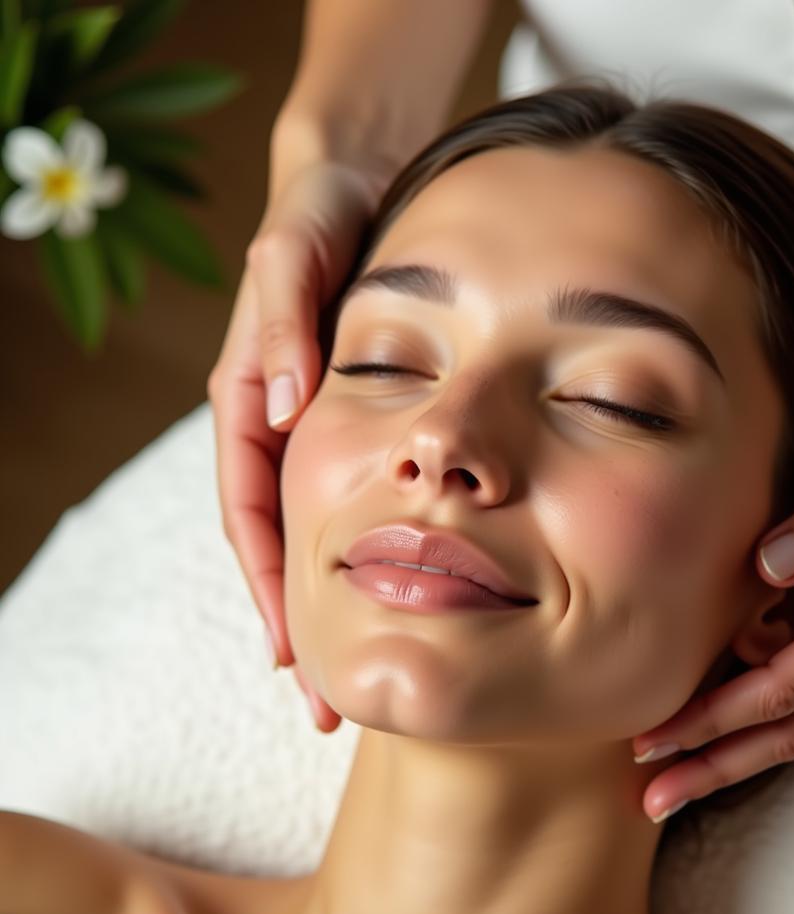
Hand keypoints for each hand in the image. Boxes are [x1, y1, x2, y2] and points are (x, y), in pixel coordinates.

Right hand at [208, 158, 386, 732]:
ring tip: (362, 678)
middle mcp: (279, 427)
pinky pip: (356, 506)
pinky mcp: (359, 424)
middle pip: (282, 545)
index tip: (292, 654)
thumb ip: (285, 319)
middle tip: (328, 704)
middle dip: (300, 624)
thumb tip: (287, 406)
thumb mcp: (297, 251)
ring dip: (335, 609)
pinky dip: (367, 560)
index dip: (269, 585)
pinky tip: (400, 601)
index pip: (250, 512)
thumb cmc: (323, 213)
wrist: (361, 185)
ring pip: (320, 539)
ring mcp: (318, 432)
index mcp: (252, 399)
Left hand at [632, 413, 793, 823]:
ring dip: (733, 754)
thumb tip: (763, 566)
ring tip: (670, 778)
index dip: (715, 715)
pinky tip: (716, 726)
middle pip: (787, 732)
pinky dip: (760, 720)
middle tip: (652, 797)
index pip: (784, 686)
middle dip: (714, 764)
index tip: (658, 737)